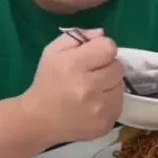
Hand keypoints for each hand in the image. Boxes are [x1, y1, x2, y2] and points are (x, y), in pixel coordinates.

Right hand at [22, 29, 124, 143]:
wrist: (38, 120)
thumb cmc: (47, 82)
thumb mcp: (54, 52)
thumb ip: (78, 38)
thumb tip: (102, 34)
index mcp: (74, 65)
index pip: (109, 48)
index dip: (103, 49)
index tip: (94, 56)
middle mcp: (89, 87)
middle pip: (118, 67)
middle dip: (107, 67)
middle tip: (92, 74)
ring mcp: (99, 109)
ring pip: (120, 86)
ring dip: (110, 85)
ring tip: (93, 90)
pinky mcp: (105, 124)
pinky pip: (118, 105)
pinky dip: (109, 102)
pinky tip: (94, 104)